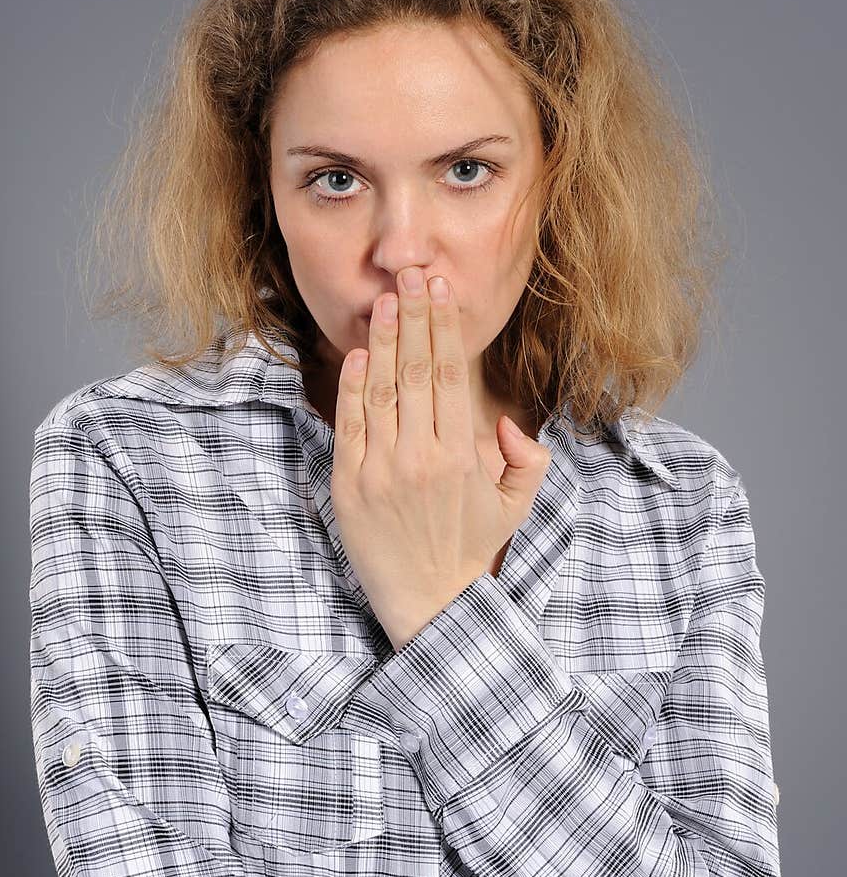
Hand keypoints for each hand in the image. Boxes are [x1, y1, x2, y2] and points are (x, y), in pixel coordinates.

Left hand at [330, 266, 551, 650]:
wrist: (428, 601)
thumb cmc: (470, 549)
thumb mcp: (515, 506)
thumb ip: (527, 459)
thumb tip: (506, 422)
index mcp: (462, 456)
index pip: (452, 376)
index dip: (444, 328)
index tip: (440, 292)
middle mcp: (422, 457)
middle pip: (417, 371)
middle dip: (414, 318)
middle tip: (410, 275)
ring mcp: (381, 470)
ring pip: (382, 390)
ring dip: (384, 341)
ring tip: (385, 301)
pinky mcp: (349, 485)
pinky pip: (350, 425)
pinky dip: (352, 386)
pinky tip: (358, 354)